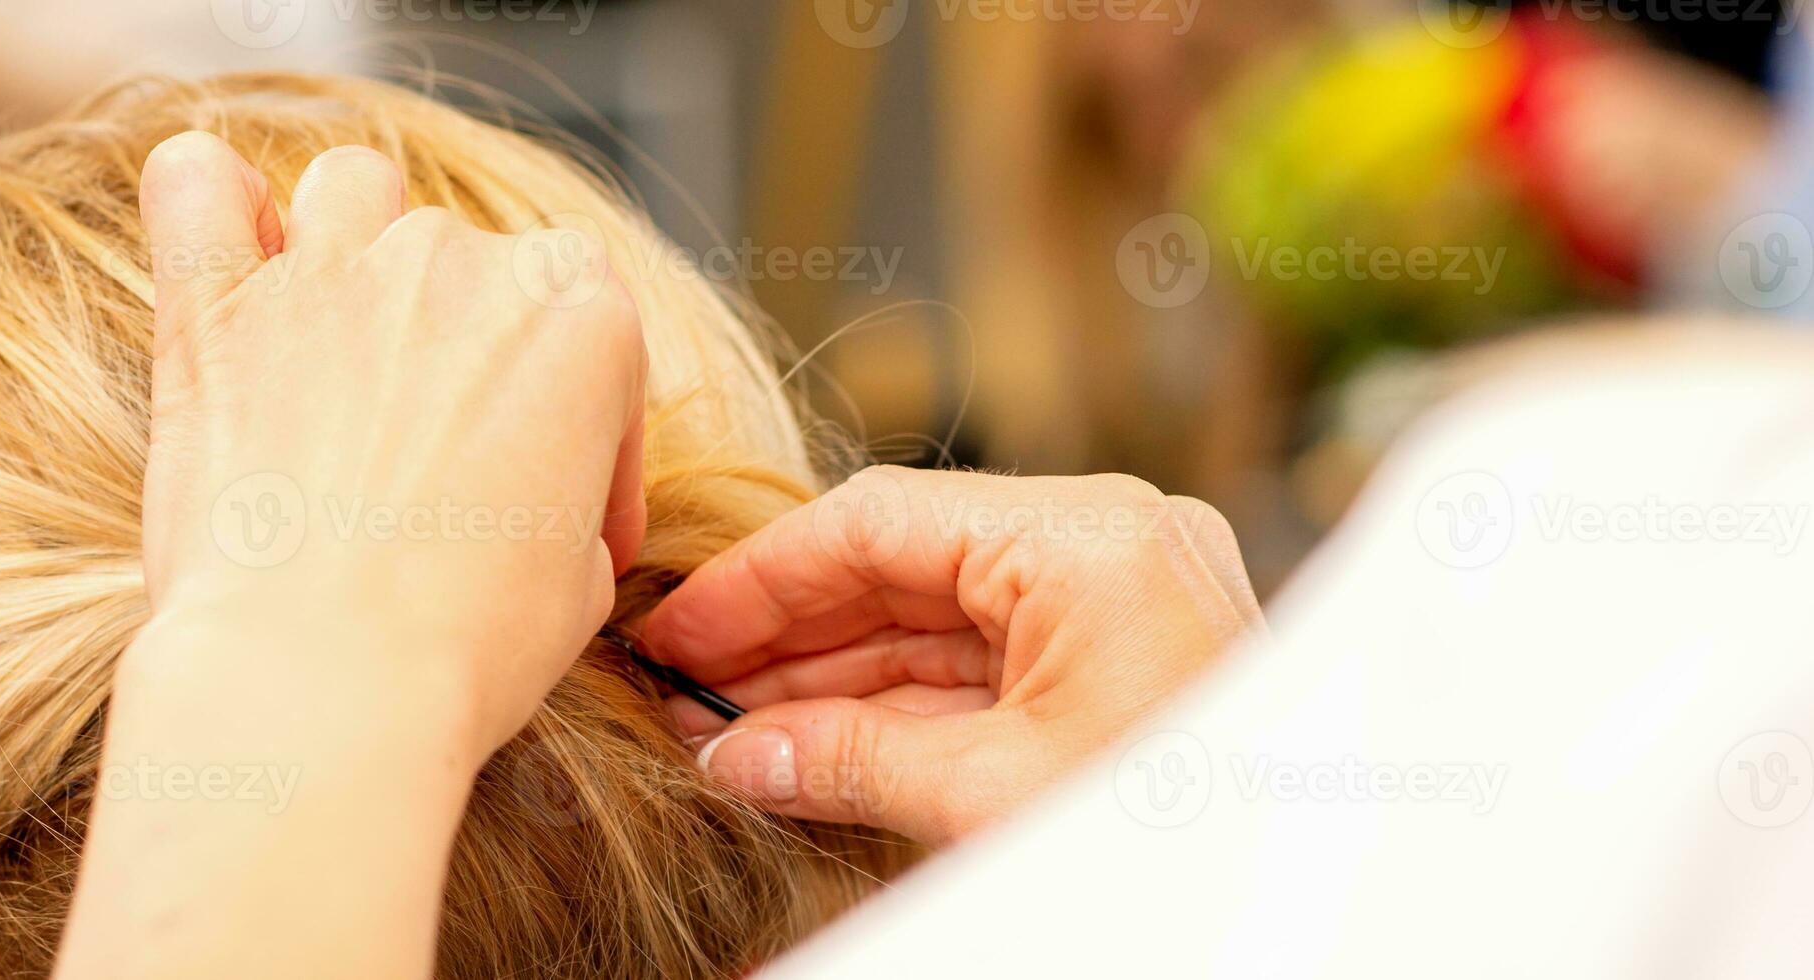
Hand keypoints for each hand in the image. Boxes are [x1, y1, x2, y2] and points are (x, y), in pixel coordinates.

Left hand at [60, 133, 645, 979]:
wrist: (323, 682)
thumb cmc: (464, 648)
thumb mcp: (581, 578)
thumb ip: (572, 494)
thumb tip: (543, 502)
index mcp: (579, 314)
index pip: (593, 329)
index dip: (582, 431)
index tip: (553, 510)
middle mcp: (458, 263)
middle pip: (469, 265)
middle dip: (462, 353)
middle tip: (441, 465)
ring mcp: (329, 272)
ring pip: (352, 191)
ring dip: (353, 245)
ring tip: (341, 332)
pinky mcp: (212, 308)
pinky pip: (194, 184)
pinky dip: (206, 201)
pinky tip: (223, 246)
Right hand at [640, 467, 1259, 845]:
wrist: (1289, 905)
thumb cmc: (1179, 844)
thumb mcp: (988, 799)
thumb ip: (848, 759)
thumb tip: (735, 755)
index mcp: (1089, 539)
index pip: (876, 520)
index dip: (758, 579)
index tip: (676, 632)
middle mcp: (1108, 545)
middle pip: (900, 563)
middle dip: (785, 635)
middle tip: (683, 689)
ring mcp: (1119, 602)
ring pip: (933, 620)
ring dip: (828, 676)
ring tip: (726, 729)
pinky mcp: (1120, 663)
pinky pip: (980, 666)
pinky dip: (894, 705)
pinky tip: (806, 741)